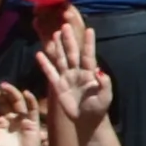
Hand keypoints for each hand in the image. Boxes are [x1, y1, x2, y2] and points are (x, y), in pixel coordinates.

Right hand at [38, 11, 113, 129]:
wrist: (87, 119)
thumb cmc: (98, 107)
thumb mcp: (105, 97)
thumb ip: (104, 84)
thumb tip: (100, 71)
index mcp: (90, 73)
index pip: (89, 55)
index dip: (89, 43)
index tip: (90, 29)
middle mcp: (77, 72)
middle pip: (72, 53)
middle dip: (69, 40)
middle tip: (66, 25)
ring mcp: (67, 78)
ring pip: (61, 59)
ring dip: (58, 47)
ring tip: (55, 34)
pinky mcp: (58, 86)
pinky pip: (50, 73)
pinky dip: (45, 64)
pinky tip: (39, 54)